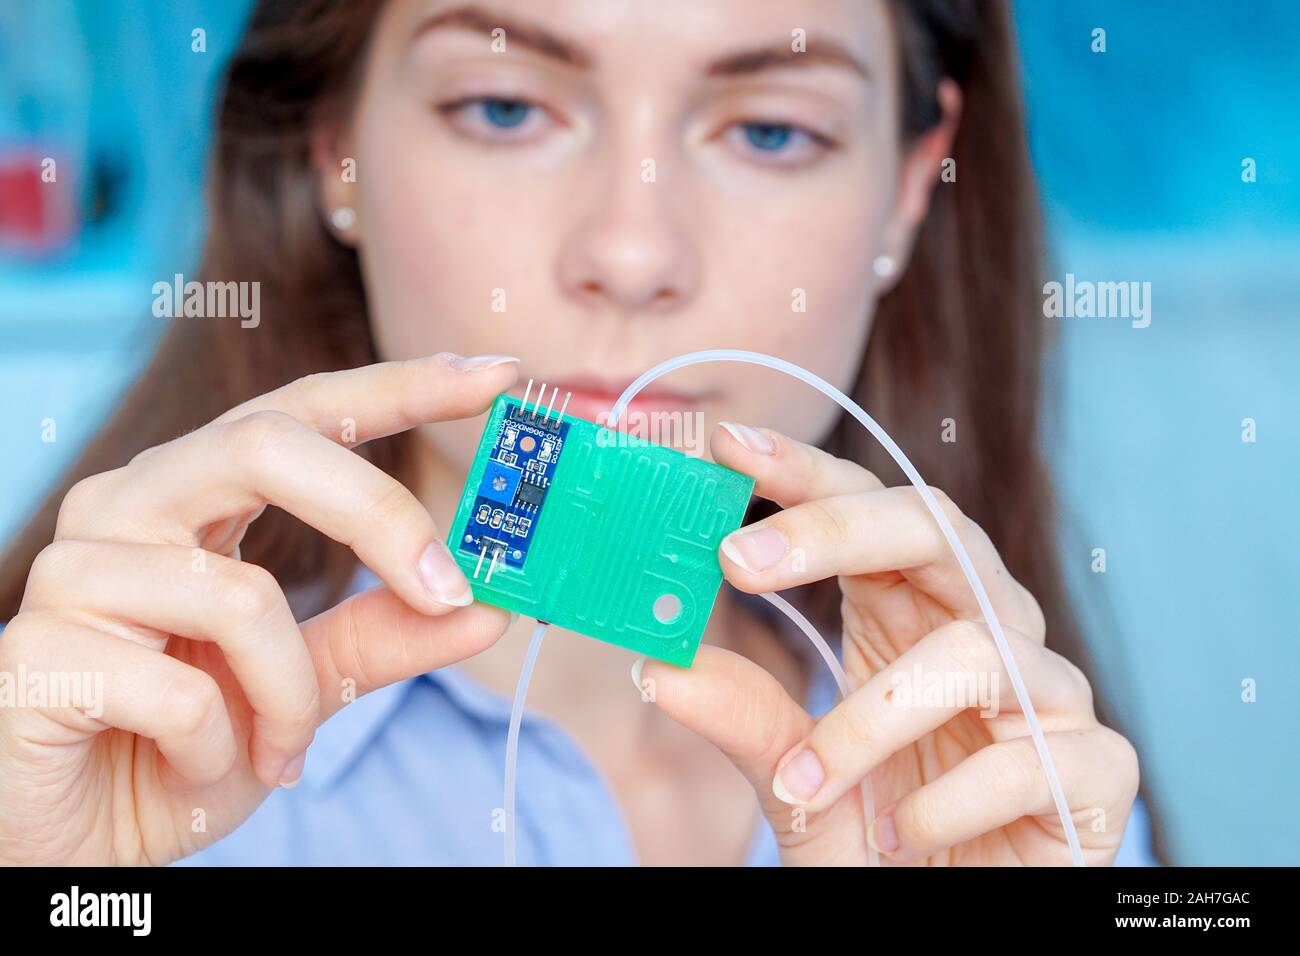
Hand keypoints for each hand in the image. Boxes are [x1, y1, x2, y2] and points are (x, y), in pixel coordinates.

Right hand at [0, 352, 517, 864]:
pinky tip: (188, 767)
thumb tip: (490, 607)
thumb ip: (385, 637)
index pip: (307, 410)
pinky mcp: (39, 650)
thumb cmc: (181, 743)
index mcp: (196, 493)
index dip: (405, 384)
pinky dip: (219, 748)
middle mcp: (130, 503)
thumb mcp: (306, 685)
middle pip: (269, 444)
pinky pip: (183, 692)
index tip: (501, 374)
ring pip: (241, 594)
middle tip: (450, 587)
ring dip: (292, 695)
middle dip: (380, 515)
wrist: (75, 836)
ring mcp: (75, 569)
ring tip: (277, 749)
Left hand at [636, 422, 1138, 865]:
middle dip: (836, 531)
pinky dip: (948, 800)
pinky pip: (1031, 760)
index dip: (806, 473)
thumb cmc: (883, 841)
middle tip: (737, 560)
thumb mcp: (798, 780)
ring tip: (807, 783)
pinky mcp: (1097, 774)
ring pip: (975, 650)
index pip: (869, 513)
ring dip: (868, 721)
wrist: (955, 924)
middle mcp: (985, 636)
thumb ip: (747, 722)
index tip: (729, 446)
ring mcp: (1047, 700)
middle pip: (939, 529)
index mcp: (912, 616)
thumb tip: (660, 667)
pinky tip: (904, 833)